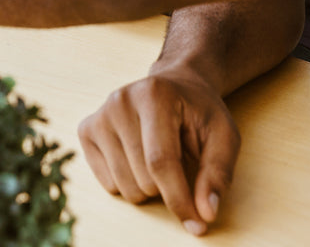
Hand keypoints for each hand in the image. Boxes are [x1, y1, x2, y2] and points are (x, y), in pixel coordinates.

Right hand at [77, 65, 240, 236]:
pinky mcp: (86, 130)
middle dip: (168, 187)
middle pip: (143, 178)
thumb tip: (205, 214)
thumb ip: (217, 173)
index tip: (196, 223)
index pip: (161, 162)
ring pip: (125, 186)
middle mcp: (121, 101)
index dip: (179, 198)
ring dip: (149, 187)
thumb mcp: (223, 136)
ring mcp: (100, 115)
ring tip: (160, 157)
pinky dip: (129, 182)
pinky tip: (139, 157)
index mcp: (155, 95)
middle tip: (180, 160)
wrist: (175, 85)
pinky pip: (108, 184)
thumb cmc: (199, 112)